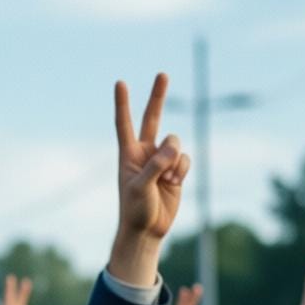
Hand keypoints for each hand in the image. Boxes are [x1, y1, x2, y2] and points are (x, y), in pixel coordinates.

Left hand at [110, 74, 190, 285]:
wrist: (147, 229)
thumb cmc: (135, 210)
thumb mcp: (140, 188)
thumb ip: (155, 166)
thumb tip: (172, 147)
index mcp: (127, 154)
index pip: (124, 123)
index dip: (123, 103)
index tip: (120, 83)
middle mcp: (144, 152)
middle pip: (152, 118)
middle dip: (158, 96)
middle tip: (162, 74)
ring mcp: (161, 160)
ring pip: (175, 142)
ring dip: (175, 159)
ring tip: (167, 179)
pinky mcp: (176, 169)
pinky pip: (185, 158)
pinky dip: (182, 168)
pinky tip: (175, 182)